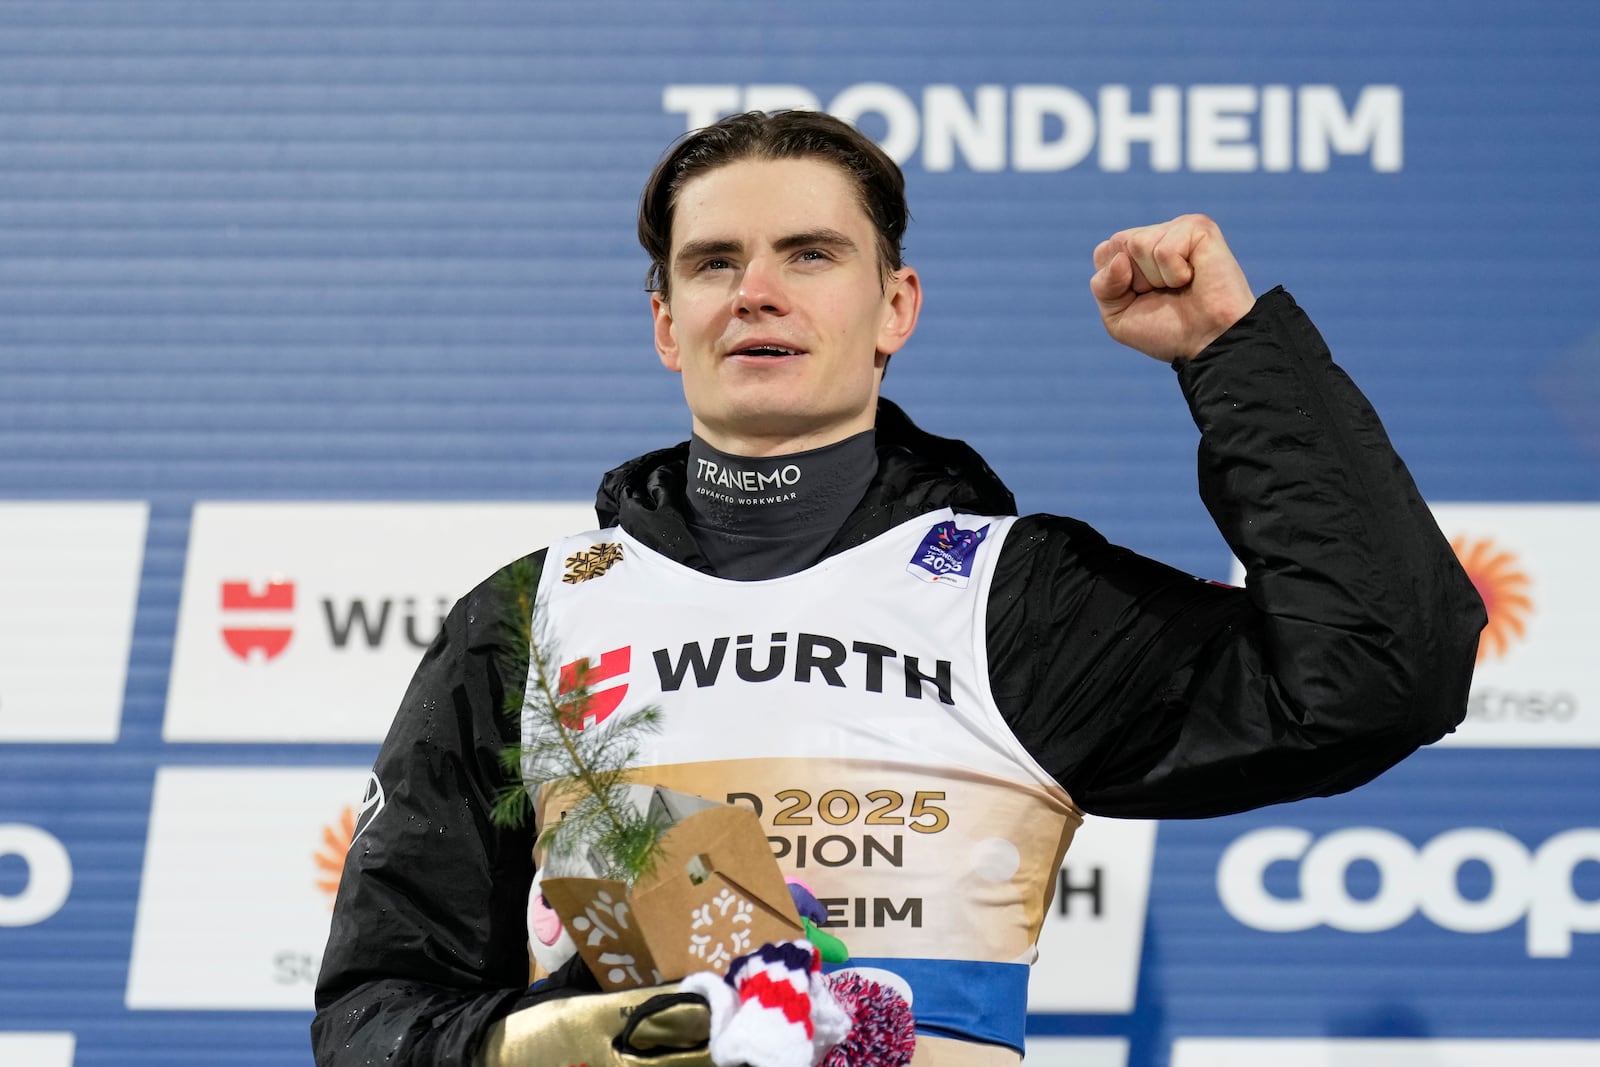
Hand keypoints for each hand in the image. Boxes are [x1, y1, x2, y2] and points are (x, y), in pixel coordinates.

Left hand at [1090, 214, 1255, 361]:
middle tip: (1165, 292)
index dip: (1115, 283)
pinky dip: (1174, 273)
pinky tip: (1194, 277)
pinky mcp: (1199, 227)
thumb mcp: (1118, 316)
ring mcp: (1178, 228)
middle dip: (1135, 279)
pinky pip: (1163, 250)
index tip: (1142, 297)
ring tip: (1182, 285)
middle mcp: (1157, 234)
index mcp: (1137, 251)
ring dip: (1156, 277)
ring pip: (1138, 244)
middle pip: (1118, 243)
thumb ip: (1103, 286)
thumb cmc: (1168, 331)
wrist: (1207, 342)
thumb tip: (1120, 258)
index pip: (1104, 251)